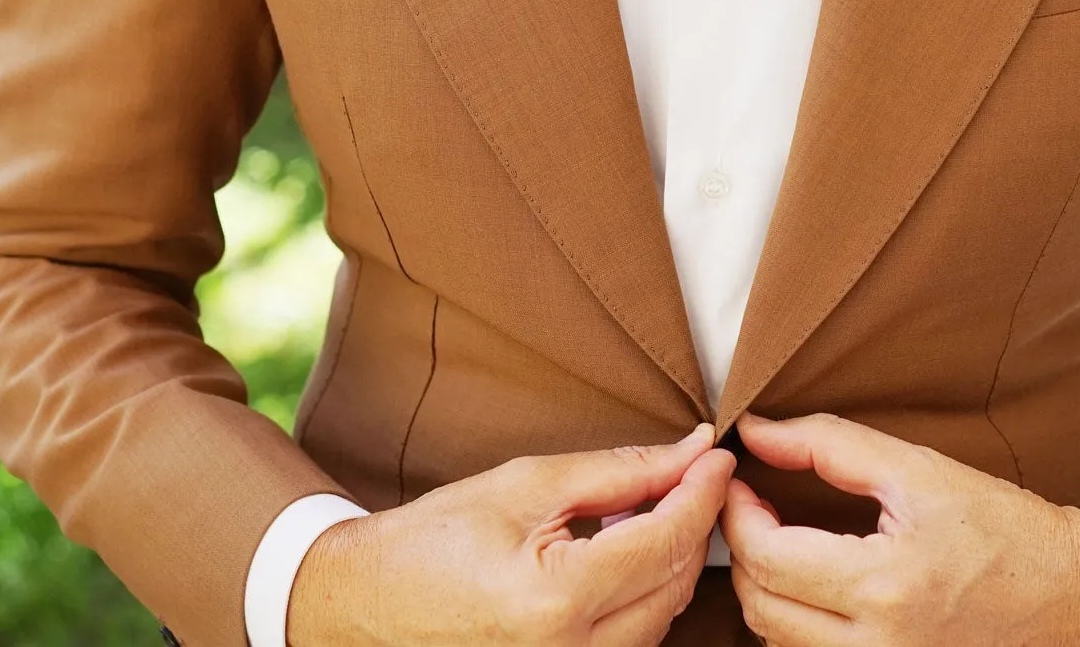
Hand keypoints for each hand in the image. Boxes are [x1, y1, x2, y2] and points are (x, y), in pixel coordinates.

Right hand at [289, 423, 733, 645]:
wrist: (363, 605)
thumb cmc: (434, 538)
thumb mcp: (526, 486)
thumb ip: (617, 472)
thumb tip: (688, 452)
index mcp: (555, 601)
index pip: (665, 542)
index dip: (701, 493)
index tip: (716, 455)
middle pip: (674, 586)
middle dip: (691, 525)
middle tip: (687, 473)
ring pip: (661, 620)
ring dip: (668, 562)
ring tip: (645, 509)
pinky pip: (631, 641)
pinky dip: (642, 595)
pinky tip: (624, 554)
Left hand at [721, 413, 1079, 645]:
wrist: (1072, 594)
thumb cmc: (1003, 529)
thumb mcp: (918, 470)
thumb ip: (829, 445)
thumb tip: (756, 431)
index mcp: (884, 585)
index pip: (766, 557)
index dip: (735, 515)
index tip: (739, 482)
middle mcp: (878, 645)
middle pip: (760, 606)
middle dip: (741, 551)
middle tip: (752, 507)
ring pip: (776, 639)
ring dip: (764, 588)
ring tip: (780, 540)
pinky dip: (794, 621)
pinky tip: (811, 584)